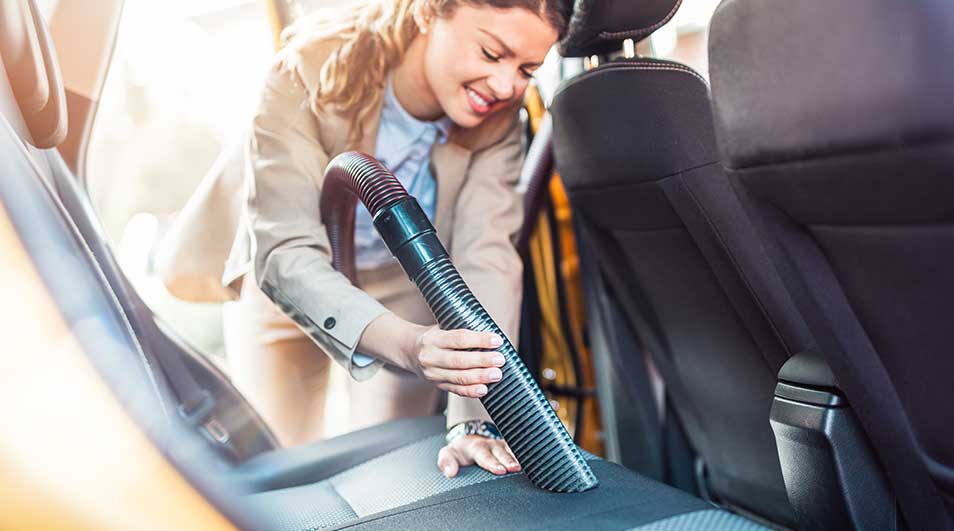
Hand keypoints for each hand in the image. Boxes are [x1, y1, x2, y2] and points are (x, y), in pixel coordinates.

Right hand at [357, 314, 505, 397]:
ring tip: (496, 374)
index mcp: (433, 339)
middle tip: (499, 359)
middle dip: (482, 361)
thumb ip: (461, 331)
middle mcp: (430, 357)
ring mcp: (432, 373)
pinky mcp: (436, 385)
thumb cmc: (431, 337)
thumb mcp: (441, 327)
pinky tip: (483, 389)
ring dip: (480, 377)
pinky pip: (455, 390)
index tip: (496, 340)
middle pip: (459, 360)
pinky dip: (470, 391)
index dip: (479, 340)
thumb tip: (491, 336)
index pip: (459, 339)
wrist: (407, 350)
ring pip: (459, 377)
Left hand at [438, 435, 521, 476]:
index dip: (492, 463)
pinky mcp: (511, 449)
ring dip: (520, 458)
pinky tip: (535, 463)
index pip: (485, 456)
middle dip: (509, 460)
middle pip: (502, 453)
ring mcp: (503, 446)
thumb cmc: (460, 452)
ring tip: (527, 467)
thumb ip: (446, 461)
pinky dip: (528, 455)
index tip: (500, 470)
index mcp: (477, 447)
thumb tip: (450, 472)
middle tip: (515, 468)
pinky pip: (520, 450)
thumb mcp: (448, 454)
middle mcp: (492, 445)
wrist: (470, 442)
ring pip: (514, 450)